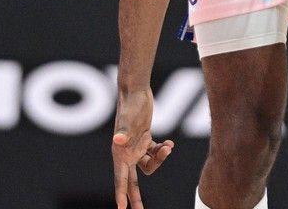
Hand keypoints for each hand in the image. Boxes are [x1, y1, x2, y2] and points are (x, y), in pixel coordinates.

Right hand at [112, 87, 173, 208]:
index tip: (121, 208)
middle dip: (136, 196)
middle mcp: (126, 152)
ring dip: (160, 159)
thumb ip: (124, 130)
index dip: (121, 194)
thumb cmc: (130, 104)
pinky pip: (154, 152)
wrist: (136, 90)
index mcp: (120, 152)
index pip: (120, 178)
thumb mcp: (128, 118)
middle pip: (132, 180)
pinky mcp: (145, 138)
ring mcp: (136, 146)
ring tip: (167, 147)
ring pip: (148, 164)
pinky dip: (163, 150)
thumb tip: (118, 140)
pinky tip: (169, 143)